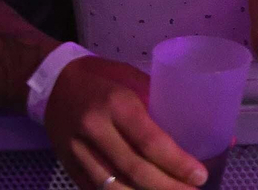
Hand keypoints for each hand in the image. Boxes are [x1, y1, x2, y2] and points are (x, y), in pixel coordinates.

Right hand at [45, 55, 207, 189]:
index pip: (149, 141)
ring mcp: (78, 152)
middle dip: (166, 186)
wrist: (52, 83)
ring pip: (114, 187)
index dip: (176, 163)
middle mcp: (96, 130)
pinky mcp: (68, 166)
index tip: (199, 176)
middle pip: (134, 169)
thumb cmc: (104, 78)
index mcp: (117, 104)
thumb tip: (204, 129)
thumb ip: (162, 106)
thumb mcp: (134, 81)